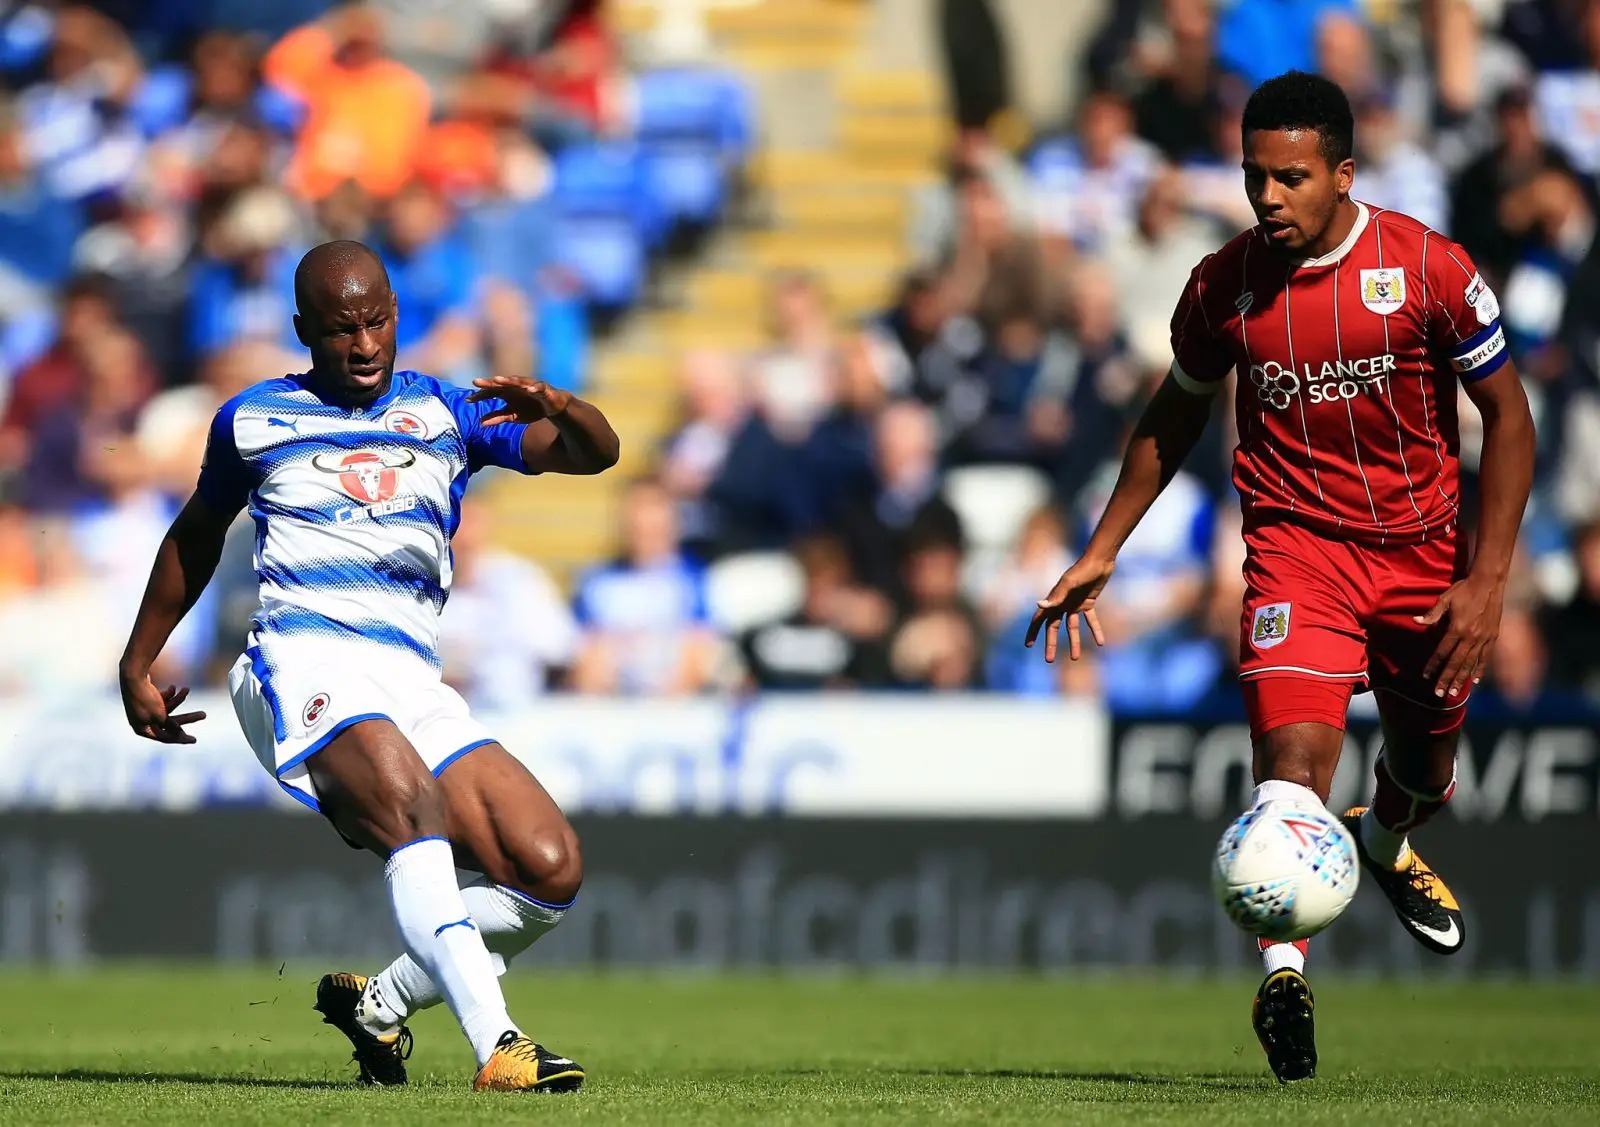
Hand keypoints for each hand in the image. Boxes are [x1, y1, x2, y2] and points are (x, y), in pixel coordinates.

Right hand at [120, 675, 205, 743]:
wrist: (132, 675)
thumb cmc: (146, 699)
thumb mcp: (160, 716)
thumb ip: (169, 726)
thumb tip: (178, 733)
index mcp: (142, 729)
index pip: (165, 737)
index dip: (180, 739)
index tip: (194, 740)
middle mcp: (142, 721)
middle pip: (169, 723)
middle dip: (187, 717)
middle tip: (204, 715)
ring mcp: (144, 709)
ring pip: (167, 709)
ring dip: (178, 699)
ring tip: (187, 689)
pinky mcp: (146, 698)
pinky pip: (162, 700)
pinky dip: (169, 694)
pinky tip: (173, 687)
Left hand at [467, 375, 571, 424]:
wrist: (552, 406)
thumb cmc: (531, 409)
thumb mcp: (513, 416)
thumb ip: (498, 417)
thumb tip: (480, 423)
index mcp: (507, 393)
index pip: (490, 393)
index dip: (480, 396)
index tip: (468, 400)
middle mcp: (516, 387)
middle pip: (500, 384)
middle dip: (489, 382)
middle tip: (476, 382)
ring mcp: (529, 386)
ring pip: (517, 382)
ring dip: (508, 381)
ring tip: (497, 380)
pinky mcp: (543, 388)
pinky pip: (538, 387)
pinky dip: (534, 388)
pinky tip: (528, 390)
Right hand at [1024, 554, 1113, 662]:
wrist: (1099, 561)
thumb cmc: (1082, 570)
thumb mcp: (1069, 583)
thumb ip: (1056, 596)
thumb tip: (1039, 606)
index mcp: (1054, 599)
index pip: (1040, 618)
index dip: (1033, 632)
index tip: (1028, 645)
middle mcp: (1062, 603)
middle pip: (1054, 627)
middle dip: (1051, 643)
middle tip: (1049, 660)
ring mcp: (1075, 604)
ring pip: (1072, 627)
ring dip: (1074, 642)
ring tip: (1075, 658)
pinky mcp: (1088, 603)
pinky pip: (1091, 620)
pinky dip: (1095, 630)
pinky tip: (1101, 643)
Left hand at [1417, 574, 1505, 698]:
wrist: (1489, 583)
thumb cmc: (1463, 589)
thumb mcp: (1445, 599)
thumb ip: (1432, 614)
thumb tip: (1416, 621)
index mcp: (1457, 629)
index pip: (1442, 652)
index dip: (1433, 665)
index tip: (1425, 676)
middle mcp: (1471, 637)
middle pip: (1456, 663)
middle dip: (1447, 679)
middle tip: (1440, 694)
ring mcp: (1484, 638)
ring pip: (1471, 663)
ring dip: (1462, 679)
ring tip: (1455, 692)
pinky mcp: (1493, 636)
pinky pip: (1485, 657)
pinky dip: (1480, 669)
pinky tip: (1475, 680)